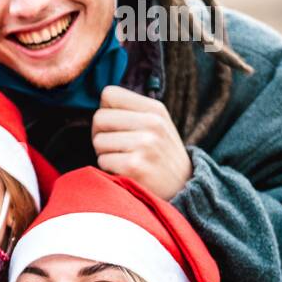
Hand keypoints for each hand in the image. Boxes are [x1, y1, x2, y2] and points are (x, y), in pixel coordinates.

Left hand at [91, 85, 191, 199]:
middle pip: (99, 118)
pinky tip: (126, 171)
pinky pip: (102, 160)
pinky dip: (108, 168)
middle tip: (117, 146)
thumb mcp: (156, 124)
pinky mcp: (134, 165)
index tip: (116, 125)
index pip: (109, 94)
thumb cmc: (160, 154)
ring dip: (105, 153)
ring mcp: (144, 144)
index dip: (106, 111)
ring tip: (124, 159)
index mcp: (154, 108)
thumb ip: (131, 110)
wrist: (183, 187)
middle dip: (101, 134)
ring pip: (98, 141)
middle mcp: (152, 123)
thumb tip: (101, 101)